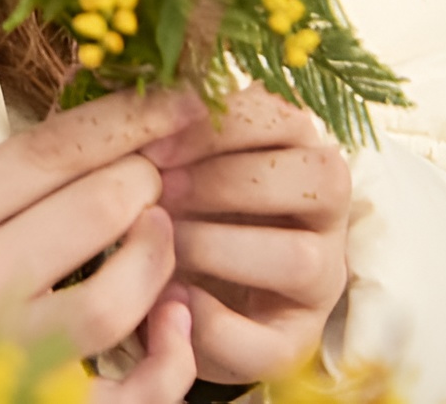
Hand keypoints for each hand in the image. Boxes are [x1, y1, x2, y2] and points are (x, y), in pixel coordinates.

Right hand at [0, 90, 201, 402]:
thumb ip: (19, 178)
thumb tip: (123, 138)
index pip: (52, 150)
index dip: (129, 121)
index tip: (177, 104)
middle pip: (94, 210)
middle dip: (144, 181)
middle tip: (153, 177)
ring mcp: (5, 350)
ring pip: (116, 299)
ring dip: (157, 256)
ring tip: (157, 233)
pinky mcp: (36, 402)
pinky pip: (129, 391)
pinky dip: (169, 357)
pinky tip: (174, 319)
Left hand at [146, 87, 351, 385]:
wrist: (171, 287)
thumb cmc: (170, 201)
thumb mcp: (167, 158)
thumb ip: (159, 131)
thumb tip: (121, 103)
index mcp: (294, 148)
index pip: (281, 116)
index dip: (216, 128)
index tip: (153, 145)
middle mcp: (324, 212)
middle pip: (319, 178)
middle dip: (226, 183)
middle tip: (160, 193)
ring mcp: (319, 280)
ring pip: (302, 258)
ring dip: (217, 247)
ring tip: (161, 243)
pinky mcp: (292, 341)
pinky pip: (267, 341)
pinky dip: (210, 323)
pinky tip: (167, 300)